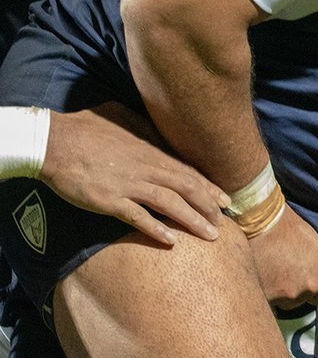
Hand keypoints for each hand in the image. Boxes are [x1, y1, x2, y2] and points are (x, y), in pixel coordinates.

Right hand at [38, 104, 225, 245]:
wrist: (54, 142)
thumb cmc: (85, 127)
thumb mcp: (122, 116)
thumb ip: (144, 126)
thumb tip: (156, 130)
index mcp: (152, 150)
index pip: (188, 171)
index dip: (209, 187)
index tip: (224, 199)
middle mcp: (147, 167)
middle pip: (188, 188)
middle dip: (209, 206)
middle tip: (224, 222)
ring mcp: (130, 184)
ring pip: (171, 203)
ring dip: (193, 220)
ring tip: (210, 235)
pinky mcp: (110, 199)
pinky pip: (138, 217)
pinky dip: (156, 228)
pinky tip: (171, 240)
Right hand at [248, 204, 317, 308]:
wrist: (265, 222)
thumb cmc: (288, 227)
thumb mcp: (312, 245)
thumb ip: (314, 266)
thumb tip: (310, 275)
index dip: (305, 289)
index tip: (296, 284)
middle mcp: (312, 286)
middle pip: (299, 299)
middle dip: (290, 290)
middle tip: (278, 274)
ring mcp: (291, 293)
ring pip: (282, 302)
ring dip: (276, 294)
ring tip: (267, 273)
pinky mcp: (271, 297)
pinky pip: (266, 302)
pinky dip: (262, 293)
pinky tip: (258, 276)